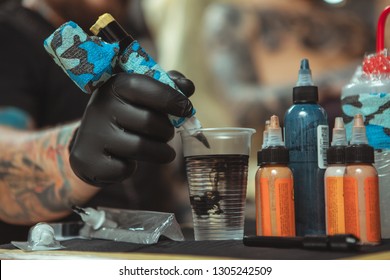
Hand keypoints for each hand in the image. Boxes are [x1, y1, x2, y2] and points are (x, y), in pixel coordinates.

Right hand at [69, 71, 194, 186]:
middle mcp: (100, 107)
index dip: (171, 98)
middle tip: (167, 133)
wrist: (91, 144)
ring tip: (162, 151)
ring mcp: (93, 134)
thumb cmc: (125, 116)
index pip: (146, 87)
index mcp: (114, 85)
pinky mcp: (89, 160)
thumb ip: (167, 87)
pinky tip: (126, 161)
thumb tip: (187, 87)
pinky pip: (124, 169)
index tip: (186, 109)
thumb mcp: (141, 96)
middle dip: (167, 131)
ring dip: (160, 153)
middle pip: (150, 122)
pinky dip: (131, 169)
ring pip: (141, 148)